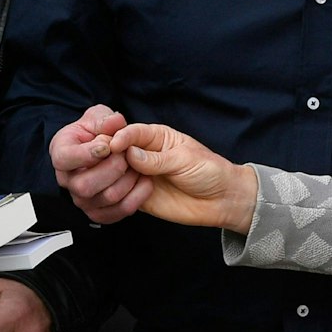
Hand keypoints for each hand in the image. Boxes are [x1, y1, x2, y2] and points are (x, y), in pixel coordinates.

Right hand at [51, 104, 150, 223]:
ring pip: (106, 197)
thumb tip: (115, 122)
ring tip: (137, 163)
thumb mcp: (101, 116)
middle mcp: (68, 180)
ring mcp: (83, 199)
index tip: (107, 146)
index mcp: (61, 152)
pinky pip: (121, 210)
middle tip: (126, 154)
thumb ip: (106, 118)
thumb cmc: (100, 131)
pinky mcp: (101, 212)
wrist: (111, 148)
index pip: (63, 159)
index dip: (85, 154)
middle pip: (84, 186)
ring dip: (128, 179)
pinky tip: (144, 178)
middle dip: (112, 168)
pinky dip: (138, 195)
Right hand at [111, 121, 257, 231]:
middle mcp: (144, 155)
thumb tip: (129, 153)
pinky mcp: (139, 196)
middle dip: (111, 157)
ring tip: (117, 184)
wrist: (222, 199)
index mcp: (156, 137)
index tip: (112, 145)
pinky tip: (123, 197)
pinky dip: (119, 196)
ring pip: (115, 173)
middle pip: (117, 152)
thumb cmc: (209, 171)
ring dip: (113, 178)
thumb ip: (157, 159)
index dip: (120, 137)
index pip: (132, 132)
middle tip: (109, 166)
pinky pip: (122, 195)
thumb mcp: (184, 160)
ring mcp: (140, 176)